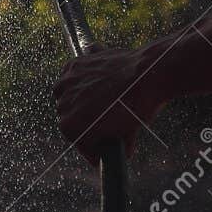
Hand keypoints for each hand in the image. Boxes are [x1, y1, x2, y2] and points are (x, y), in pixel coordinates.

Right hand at [53, 47, 165, 163]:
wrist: (147, 75)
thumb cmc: (137, 105)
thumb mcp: (127, 133)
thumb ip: (118, 144)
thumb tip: (120, 149)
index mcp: (71, 124)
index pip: (76, 141)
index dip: (90, 147)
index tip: (99, 149)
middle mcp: (64, 102)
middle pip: (68, 116)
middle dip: (83, 122)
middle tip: (101, 125)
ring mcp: (69, 79)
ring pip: (65, 93)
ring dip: (76, 98)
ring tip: (95, 101)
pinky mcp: (78, 62)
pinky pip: (73, 72)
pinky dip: (82, 76)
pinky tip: (96, 80)